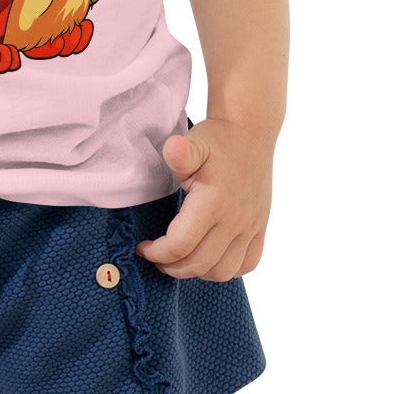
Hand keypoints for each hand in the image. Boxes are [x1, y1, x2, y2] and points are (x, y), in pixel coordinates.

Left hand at [135, 118, 272, 280]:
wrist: (250, 131)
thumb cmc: (217, 138)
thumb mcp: (193, 142)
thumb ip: (180, 153)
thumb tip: (173, 148)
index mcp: (214, 203)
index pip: (180, 246)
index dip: (157, 253)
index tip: (143, 248)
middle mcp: (235, 220)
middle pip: (199, 264)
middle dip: (172, 267)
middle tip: (156, 258)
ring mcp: (251, 226)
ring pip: (224, 271)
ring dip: (197, 272)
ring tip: (180, 260)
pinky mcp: (260, 226)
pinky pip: (248, 263)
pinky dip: (227, 269)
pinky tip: (209, 259)